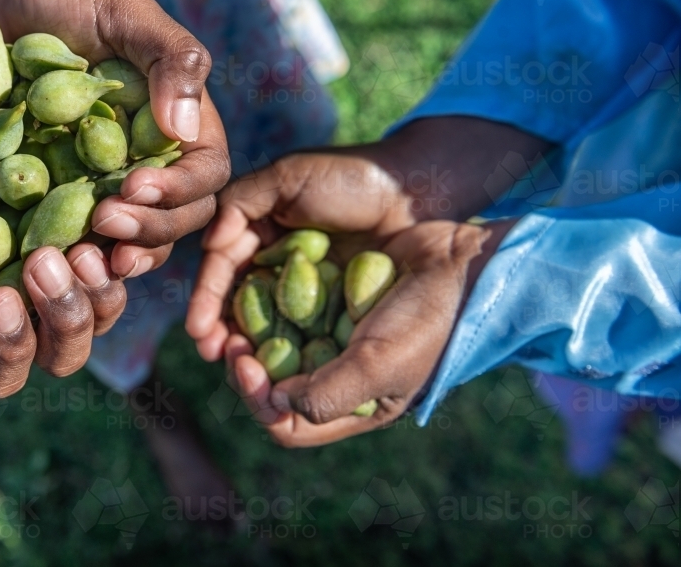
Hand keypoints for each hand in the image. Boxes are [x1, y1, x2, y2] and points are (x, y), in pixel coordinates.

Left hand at [0, 0, 229, 278]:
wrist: (10, 0)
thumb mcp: (127, 13)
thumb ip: (169, 58)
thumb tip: (184, 128)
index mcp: (181, 125)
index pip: (206, 173)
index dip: (179, 191)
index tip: (135, 187)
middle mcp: (153, 163)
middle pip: (177, 218)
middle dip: (149, 228)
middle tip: (105, 222)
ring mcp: (109, 184)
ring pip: (134, 239)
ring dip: (116, 253)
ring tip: (84, 258)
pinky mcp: (63, 197)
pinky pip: (78, 236)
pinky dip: (71, 251)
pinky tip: (49, 258)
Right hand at [0, 34, 126, 396]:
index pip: (1, 371)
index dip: (8, 349)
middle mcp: (26, 298)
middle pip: (64, 351)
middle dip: (65, 319)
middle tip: (45, 262)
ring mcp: (66, 257)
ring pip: (106, 307)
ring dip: (102, 289)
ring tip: (85, 247)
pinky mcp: (96, 212)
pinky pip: (131, 245)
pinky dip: (129, 241)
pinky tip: (114, 214)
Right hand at [186, 151, 419, 360]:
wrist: (415, 194)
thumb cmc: (351, 178)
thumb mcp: (286, 177)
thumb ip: (239, 203)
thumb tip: (211, 246)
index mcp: (256, 239)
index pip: (221, 275)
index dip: (207, 302)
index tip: (200, 329)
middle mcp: (274, 272)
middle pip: (237, 311)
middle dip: (222, 335)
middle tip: (218, 356)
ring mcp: (305, 298)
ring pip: (267, 330)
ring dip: (250, 354)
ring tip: (242, 371)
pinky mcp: (333, 318)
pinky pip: (304, 341)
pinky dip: (288, 358)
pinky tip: (279, 376)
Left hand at [223, 218, 511, 447]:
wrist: (459, 259)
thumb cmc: (427, 319)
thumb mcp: (381, 366)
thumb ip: (329, 395)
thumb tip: (276, 404)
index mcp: (354, 405)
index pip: (288, 426)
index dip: (258, 401)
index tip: (244, 364)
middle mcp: (336, 374)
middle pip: (271, 386)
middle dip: (243, 367)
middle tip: (225, 340)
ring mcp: (330, 333)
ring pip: (270, 345)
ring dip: (245, 332)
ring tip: (227, 314)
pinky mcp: (326, 295)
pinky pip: (282, 305)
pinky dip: (264, 297)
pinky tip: (253, 280)